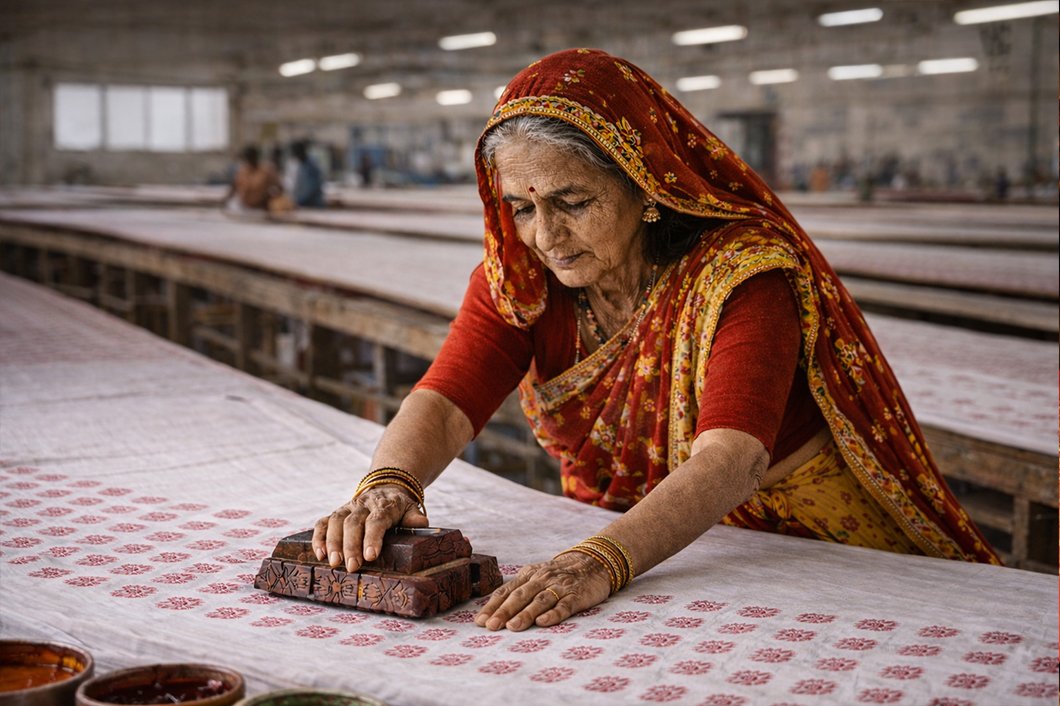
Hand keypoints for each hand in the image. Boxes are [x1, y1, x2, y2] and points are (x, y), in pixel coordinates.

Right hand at [311, 485, 428, 572]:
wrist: (386, 488)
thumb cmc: (399, 507)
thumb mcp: (411, 509)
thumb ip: (415, 518)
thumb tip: (422, 524)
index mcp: (383, 506)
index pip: (376, 521)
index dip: (372, 538)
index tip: (370, 556)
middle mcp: (363, 505)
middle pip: (353, 523)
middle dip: (351, 546)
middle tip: (352, 567)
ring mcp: (347, 508)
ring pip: (335, 522)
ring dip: (332, 543)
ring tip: (333, 563)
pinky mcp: (337, 513)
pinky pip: (323, 522)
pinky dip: (318, 537)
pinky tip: (319, 554)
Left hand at [474, 551, 611, 631]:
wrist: (593, 562)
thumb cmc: (559, 575)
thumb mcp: (537, 576)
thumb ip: (520, 589)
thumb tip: (493, 610)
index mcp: (529, 574)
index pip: (507, 590)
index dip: (493, 606)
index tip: (480, 621)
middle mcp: (542, 579)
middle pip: (520, 595)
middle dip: (504, 611)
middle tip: (491, 626)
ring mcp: (560, 587)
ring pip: (540, 600)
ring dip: (526, 614)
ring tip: (512, 627)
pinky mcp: (577, 596)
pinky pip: (564, 605)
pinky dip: (553, 614)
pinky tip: (543, 622)